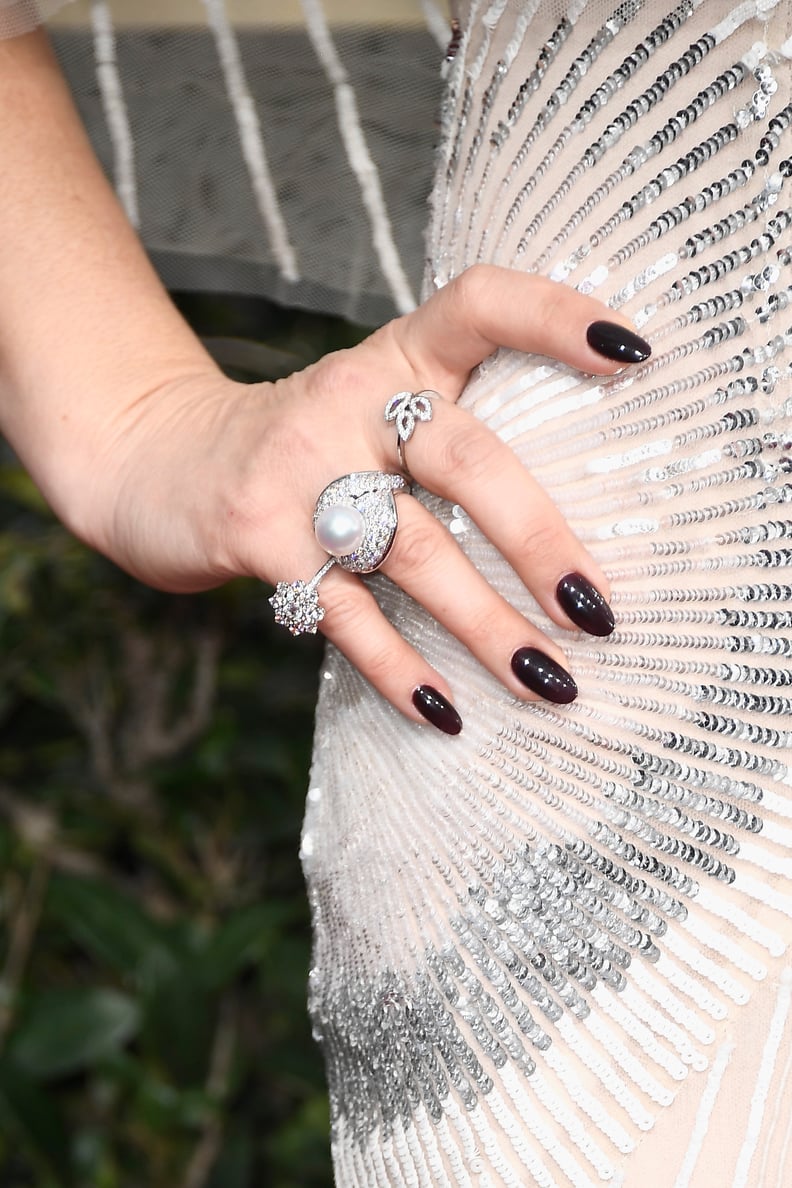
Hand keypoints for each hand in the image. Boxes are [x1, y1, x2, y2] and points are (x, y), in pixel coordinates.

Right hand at [82, 266, 649, 732]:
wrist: (158, 458)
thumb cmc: (303, 445)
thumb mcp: (367, 407)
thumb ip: (448, 435)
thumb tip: (576, 528)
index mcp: (394, 359)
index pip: (477, 305)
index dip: (553, 316)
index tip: (632, 354)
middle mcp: (350, 401)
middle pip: (465, 458)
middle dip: (539, 540)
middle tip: (597, 612)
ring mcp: (300, 470)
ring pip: (413, 552)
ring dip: (486, 626)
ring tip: (549, 683)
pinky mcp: (261, 539)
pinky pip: (347, 616)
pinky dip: (400, 669)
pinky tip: (447, 711)